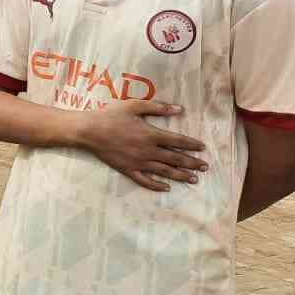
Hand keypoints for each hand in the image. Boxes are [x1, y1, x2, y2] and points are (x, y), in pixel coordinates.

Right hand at [80, 100, 206, 190]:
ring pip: (165, 171)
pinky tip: (167, 188)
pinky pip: (145, 180)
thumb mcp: (134, 105)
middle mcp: (149, 151)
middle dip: (192, 162)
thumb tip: (179, 109)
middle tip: (205, 167)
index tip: (202, 148)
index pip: (178, 141)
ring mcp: (139, 162)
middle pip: (175, 158)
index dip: (192, 144)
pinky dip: (157, 185)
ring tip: (194, 179)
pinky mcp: (128, 169)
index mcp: (151, 134)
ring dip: (181, 175)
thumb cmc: (111, 115)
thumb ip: (157, 107)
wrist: (89, 131)